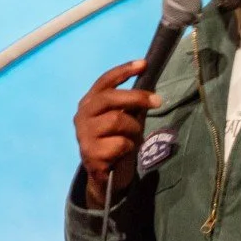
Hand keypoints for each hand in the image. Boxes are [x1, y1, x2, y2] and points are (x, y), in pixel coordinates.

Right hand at [74, 60, 160, 206]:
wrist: (105, 175)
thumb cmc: (116, 142)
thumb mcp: (125, 119)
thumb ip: (132, 104)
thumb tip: (150, 87)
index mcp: (90, 102)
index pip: (104, 81)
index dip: (123, 71)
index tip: (143, 64)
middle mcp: (82, 115)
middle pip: (111, 98)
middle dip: (137, 97)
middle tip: (158, 101)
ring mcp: (83, 134)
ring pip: (118, 120)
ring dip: (133, 129)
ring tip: (133, 138)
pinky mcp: (90, 153)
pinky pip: (120, 143)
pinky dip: (128, 147)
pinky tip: (122, 153)